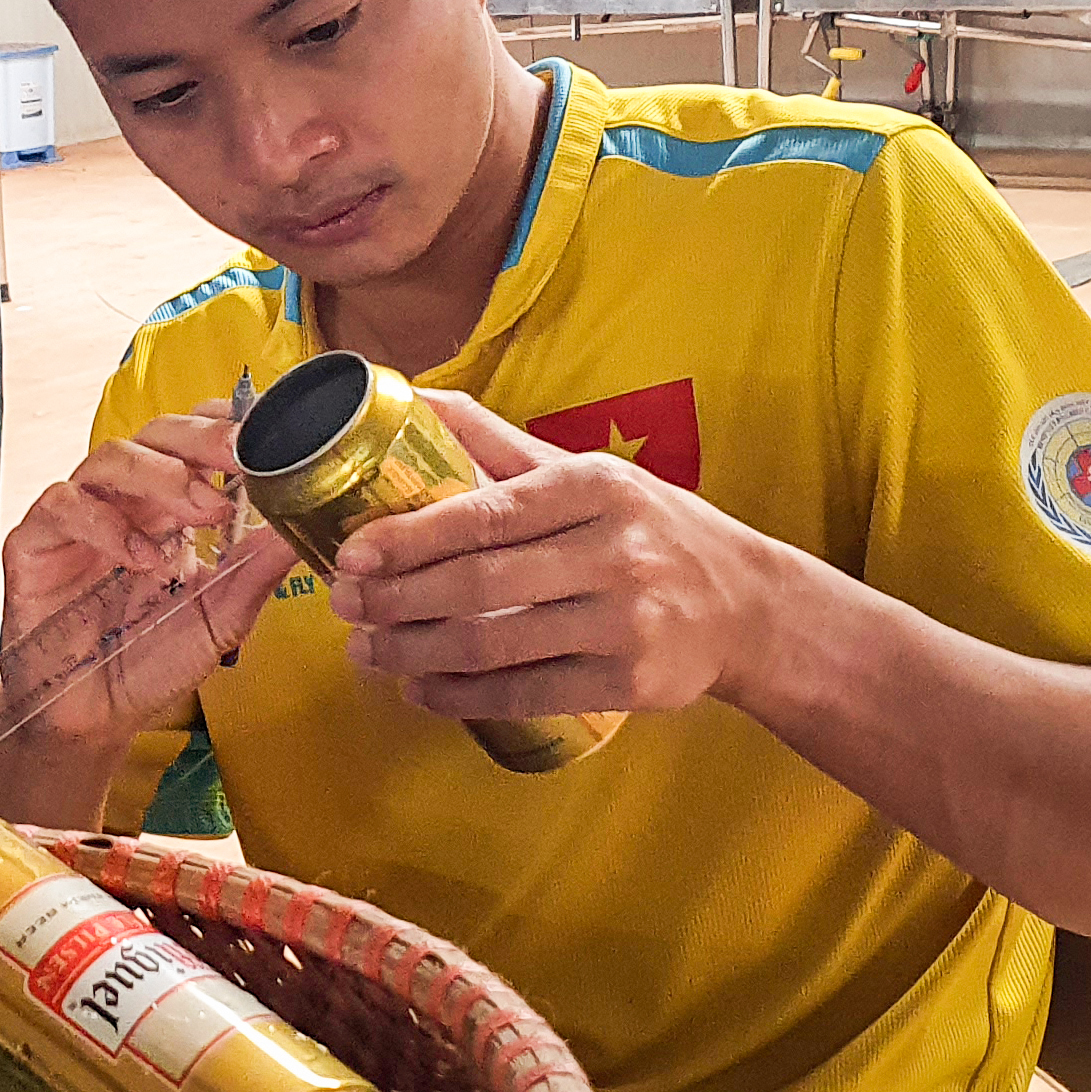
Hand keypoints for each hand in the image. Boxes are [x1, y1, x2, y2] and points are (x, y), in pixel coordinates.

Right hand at [0, 404, 296, 741]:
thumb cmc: (149, 663)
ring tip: (197, 509)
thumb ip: (254, 573)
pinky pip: (63, 504)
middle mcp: (125, 503)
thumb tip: (301, 529)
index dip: (223, 427)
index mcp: (171, 510)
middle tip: (237, 457)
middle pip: (155, 435)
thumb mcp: (219, 620)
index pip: (194, 443)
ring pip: (109, 458)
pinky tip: (138, 556)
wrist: (91, 717)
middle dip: (200, 439)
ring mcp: (78, 519)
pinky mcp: (36, 542)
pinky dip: (103, 521)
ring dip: (158, 474)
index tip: (262, 439)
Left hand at [326, 389, 788, 722]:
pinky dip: (461, 697)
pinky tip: (419, 689)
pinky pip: (526, 694)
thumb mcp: (585, 472)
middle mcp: (614, 551)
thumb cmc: (647, 529)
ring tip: (366, 651)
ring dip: (415, 652)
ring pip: (496, 645)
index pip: (487, 513)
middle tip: (343, 605)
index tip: (352, 551)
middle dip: (397, 599)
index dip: (412, 536)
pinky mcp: (630, 682)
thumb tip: (409, 394)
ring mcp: (625, 622)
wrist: (747, 605)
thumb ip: (496, 439)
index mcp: (593, 488)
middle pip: (481, 584)